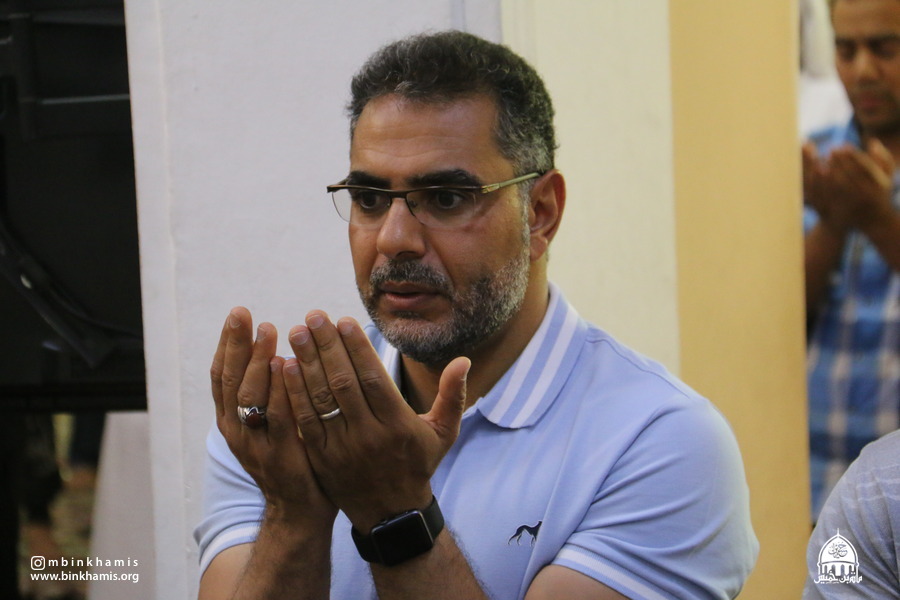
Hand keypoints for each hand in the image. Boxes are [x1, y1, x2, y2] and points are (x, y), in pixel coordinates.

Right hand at [210, 307, 336, 525]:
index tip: (236, 314)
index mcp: (231, 421)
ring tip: (267, 331)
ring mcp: (256, 444)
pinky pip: (278, 416)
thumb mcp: (270, 423)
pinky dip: (278, 389)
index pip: (222, 376)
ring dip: (255, 360)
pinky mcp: (280, 454)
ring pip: (248, 396)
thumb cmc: (290, 457)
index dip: (226, 345)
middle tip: (244, 314)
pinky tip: (284, 364)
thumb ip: (267, 394)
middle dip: (235, 344)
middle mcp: (237, 430)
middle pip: (229, 380)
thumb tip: (274, 351)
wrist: (298, 510)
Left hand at [282, 311, 470, 531]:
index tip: (343, 321)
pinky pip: (305, 421)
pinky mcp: (322, 459)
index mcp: (398, 425)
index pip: (373, 379)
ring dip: (306, 363)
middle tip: (313, 317)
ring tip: (297, 334)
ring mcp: (343, 448)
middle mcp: (369, 435)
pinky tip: (286, 368)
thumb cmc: (418, 464)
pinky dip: (294, 394)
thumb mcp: (443, 432)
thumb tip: (463, 360)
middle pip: (343, 383)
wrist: (391, 514)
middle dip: (327, 347)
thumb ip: (452, 395)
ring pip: (321, 400)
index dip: (356, 348)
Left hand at [803, 140, 894, 234]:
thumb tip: (872, 142)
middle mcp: (866, 195)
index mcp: (878, 186)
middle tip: (831, 150)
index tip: (844, 146)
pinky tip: (818, 174)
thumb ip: (883, 160)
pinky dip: (823, 184)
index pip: (864, 166)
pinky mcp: (842, 211)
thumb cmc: (882, 195)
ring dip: (830, 170)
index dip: (852, 155)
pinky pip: (829, 196)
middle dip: (839, 160)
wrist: (876, 222)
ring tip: (824, 160)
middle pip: (849, 174)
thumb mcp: (887, 178)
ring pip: (837, 185)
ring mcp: (853, 205)